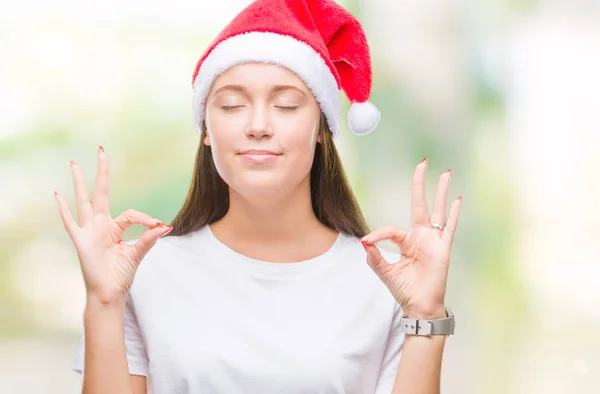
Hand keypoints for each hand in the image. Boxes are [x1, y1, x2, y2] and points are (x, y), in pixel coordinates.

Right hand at [54, 146, 172, 305]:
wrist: (110, 293)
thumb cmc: (121, 275)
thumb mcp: (137, 254)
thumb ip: (149, 239)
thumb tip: (167, 226)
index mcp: (115, 228)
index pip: (131, 214)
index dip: (146, 219)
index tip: (160, 226)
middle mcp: (101, 226)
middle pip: (101, 193)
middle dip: (102, 172)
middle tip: (101, 150)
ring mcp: (89, 231)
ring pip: (83, 201)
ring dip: (79, 183)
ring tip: (75, 164)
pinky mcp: (81, 241)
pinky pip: (70, 222)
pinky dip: (64, 209)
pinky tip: (57, 195)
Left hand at [361, 158, 461, 318]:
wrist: (419, 306)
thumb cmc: (404, 289)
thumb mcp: (384, 271)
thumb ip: (374, 256)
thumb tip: (364, 240)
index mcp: (406, 241)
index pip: (391, 229)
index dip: (378, 235)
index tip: (368, 242)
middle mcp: (421, 237)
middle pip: (420, 204)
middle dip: (420, 184)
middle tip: (422, 162)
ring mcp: (434, 241)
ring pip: (438, 211)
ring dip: (441, 192)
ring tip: (445, 173)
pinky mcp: (443, 249)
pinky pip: (449, 228)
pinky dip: (454, 215)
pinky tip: (457, 200)